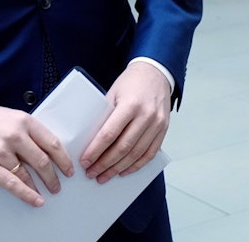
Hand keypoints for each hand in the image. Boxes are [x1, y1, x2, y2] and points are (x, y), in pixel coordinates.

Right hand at [0, 101, 73, 206]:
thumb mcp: (10, 117)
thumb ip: (27, 132)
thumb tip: (44, 151)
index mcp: (24, 121)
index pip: (52, 142)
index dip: (63, 159)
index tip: (68, 168)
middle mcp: (15, 135)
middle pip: (43, 160)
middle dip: (54, 176)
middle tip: (59, 184)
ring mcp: (1, 151)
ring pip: (28, 174)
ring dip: (40, 186)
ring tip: (46, 192)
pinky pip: (12, 184)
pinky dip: (26, 194)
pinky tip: (35, 199)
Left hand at [80, 61, 171, 183]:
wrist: (156, 72)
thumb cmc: (132, 82)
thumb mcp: (113, 93)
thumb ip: (105, 116)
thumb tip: (90, 141)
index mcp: (131, 104)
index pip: (110, 134)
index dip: (96, 150)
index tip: (85, 161)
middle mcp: (146, 115)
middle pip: (123, 147)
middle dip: (105, 164)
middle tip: (92, 173)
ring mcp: (157, 124)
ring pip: (136, 154)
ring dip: (119, 168)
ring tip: (105, 176)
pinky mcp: (163, 129)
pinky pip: (150, 153)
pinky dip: (136, 165)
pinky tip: (124, 171)